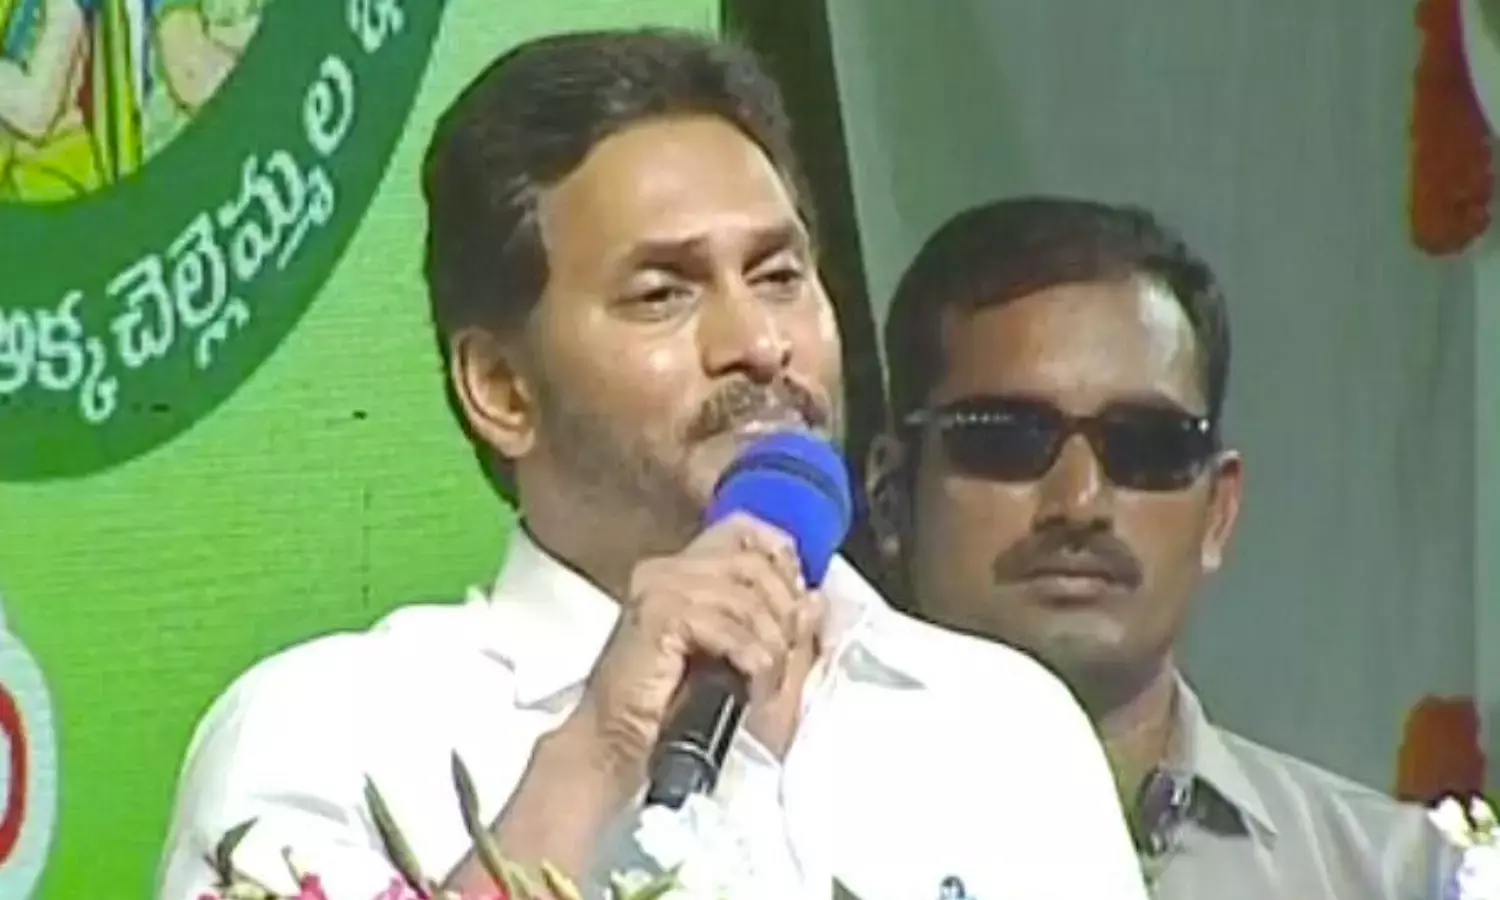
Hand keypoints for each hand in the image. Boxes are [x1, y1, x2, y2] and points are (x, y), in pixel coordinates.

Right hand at [565, 513, 821, 786]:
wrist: (619, 747)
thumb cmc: (673, 712)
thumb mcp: (744, 665)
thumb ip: (779, 628)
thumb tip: (813, 599)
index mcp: (682, 572)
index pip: (741, 531)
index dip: (781, 558)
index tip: (799, 601)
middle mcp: (667, 570)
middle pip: (752, 562)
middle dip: (783, 610)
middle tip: (788, 655)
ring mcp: (659, 589)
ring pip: (744, 596)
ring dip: (770, 643)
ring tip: (770, 681)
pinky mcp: (657, 616)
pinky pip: (726, 624)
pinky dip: (751, 656)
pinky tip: (752, 683)